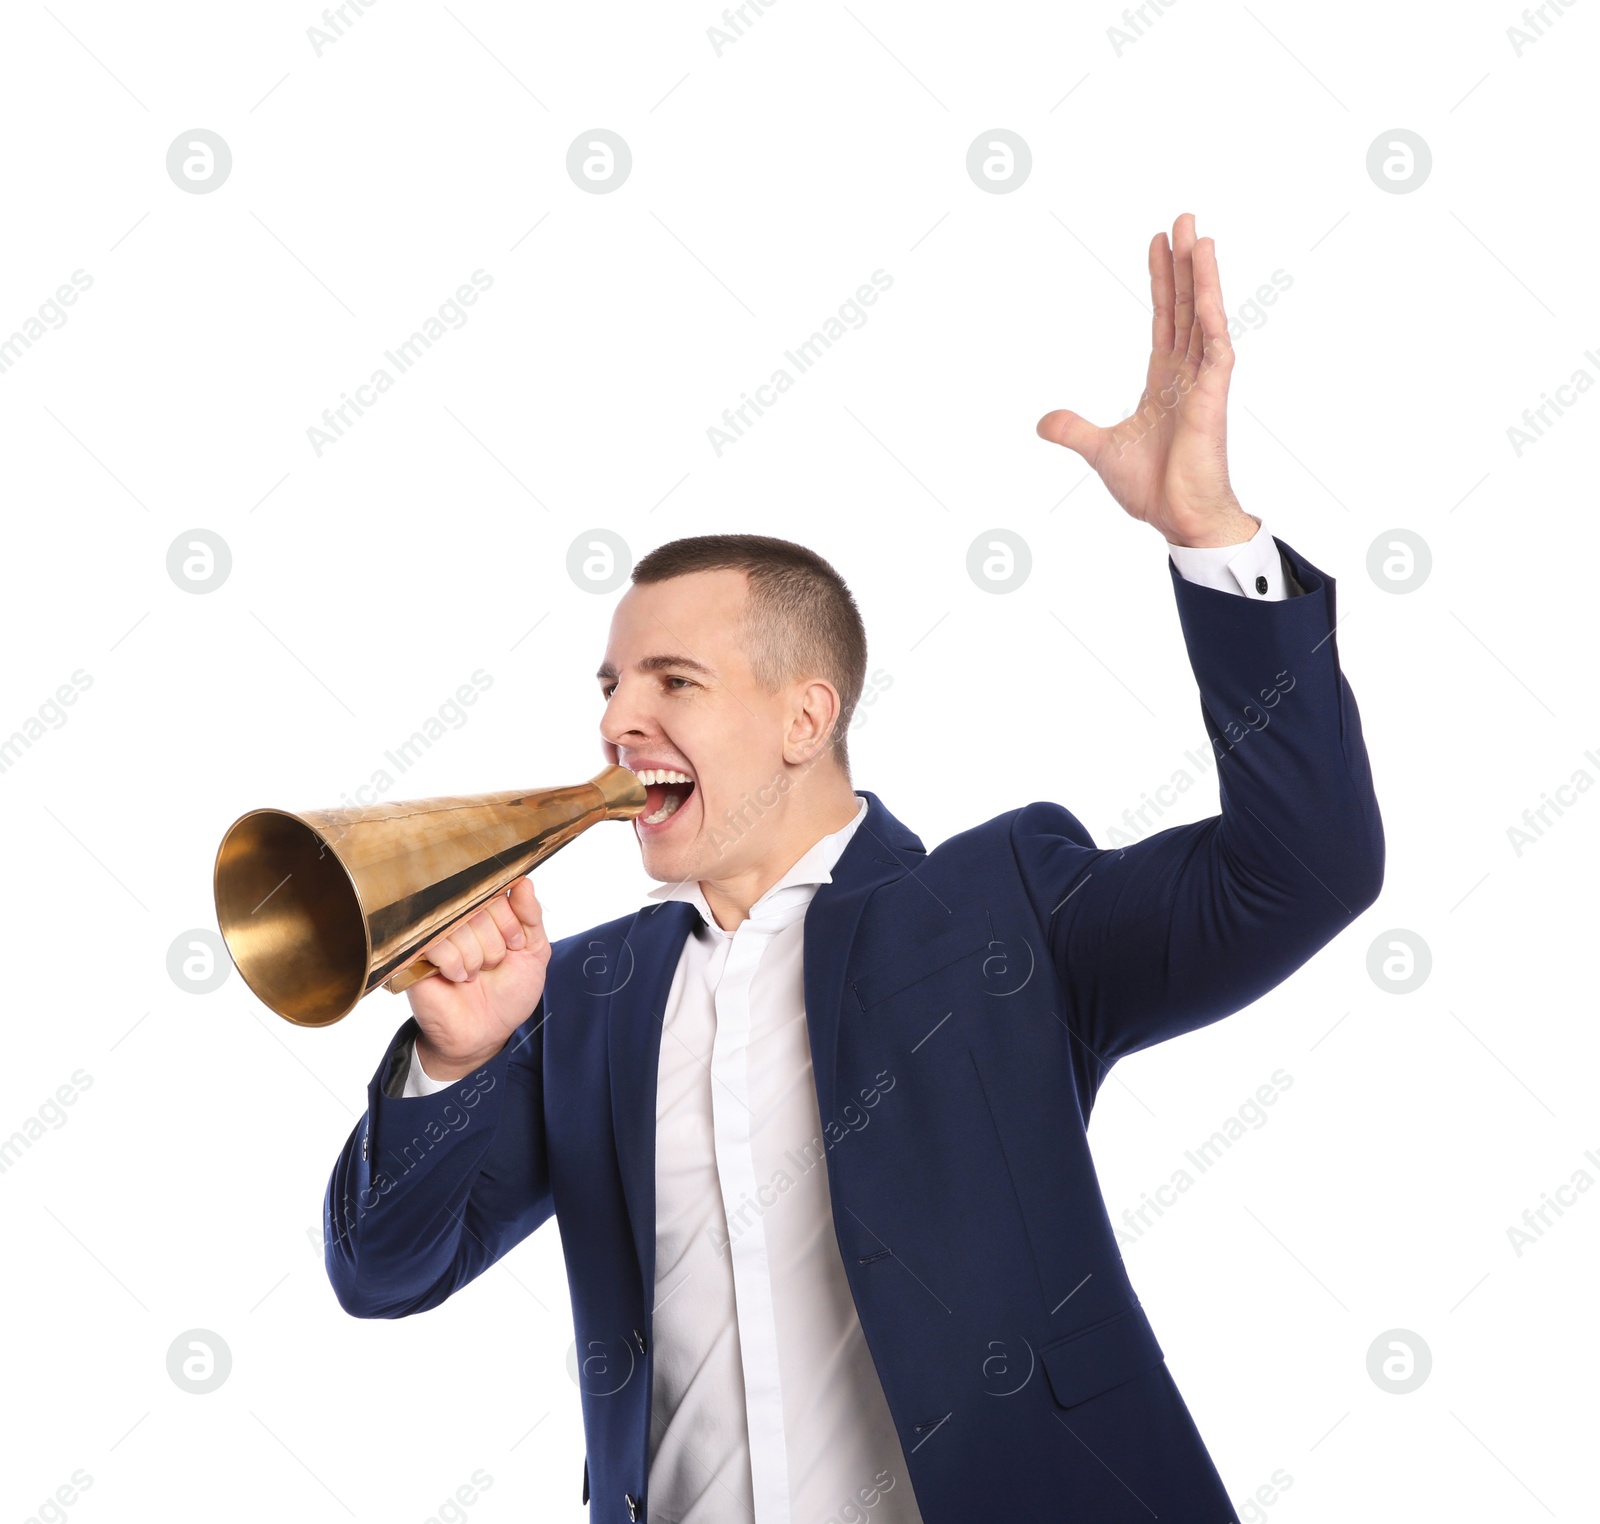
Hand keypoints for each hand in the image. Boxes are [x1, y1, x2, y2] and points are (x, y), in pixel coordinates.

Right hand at [406, 877, 549, 1082]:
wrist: (484, 1034)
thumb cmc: (509, 993)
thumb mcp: (534, 953)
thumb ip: (531, 915)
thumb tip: (524, 881)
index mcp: (486, 910)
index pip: (496, 890)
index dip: (509, 920)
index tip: (515, 945)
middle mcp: (459, 916)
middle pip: (477, 905)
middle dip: (494, 943)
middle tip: (492, 965)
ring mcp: (435, 932)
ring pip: (457, 924)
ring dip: (474, 956)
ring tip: (474, 974)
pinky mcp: (413, 953)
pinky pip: (434, 942)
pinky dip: (454, 963)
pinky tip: (457, 978)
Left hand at [1036, 212, 1256, 549]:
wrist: (1177, 516)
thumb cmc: (1152, 487)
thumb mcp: (1099, 451)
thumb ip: (1073, 431)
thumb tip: (1042, 422)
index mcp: (1164, 380)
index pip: (1164, 318)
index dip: (1161, 282)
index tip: (1158, 244)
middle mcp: (1187, 372)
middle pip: (1185, 304)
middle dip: (1183, 262)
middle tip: (1183, 219)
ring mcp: (1203, 380)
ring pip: (1203, 313)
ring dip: (1200, 274)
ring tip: (1198, 233)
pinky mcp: (1213, 393)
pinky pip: (1214, 342)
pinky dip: (1210, 310)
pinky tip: (1205, 281)